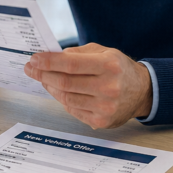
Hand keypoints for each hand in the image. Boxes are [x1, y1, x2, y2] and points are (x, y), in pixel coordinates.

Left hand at [24, 43, 152, 128]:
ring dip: (49, 87)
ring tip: (43, 79)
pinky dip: (61, 99)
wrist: (142, 91)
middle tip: (30, 68)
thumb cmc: (119, 69)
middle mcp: (109, 87)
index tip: (34, 59)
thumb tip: (50, 56)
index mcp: (109, 65)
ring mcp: (105, 107)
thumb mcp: (104, 51)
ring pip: (65, 97)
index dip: (48, 62)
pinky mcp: (101, 121)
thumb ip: (78, 53)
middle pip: (64, 82)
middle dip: (42, 74)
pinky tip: (57, 91)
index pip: (70, 64)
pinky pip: (72, 109)